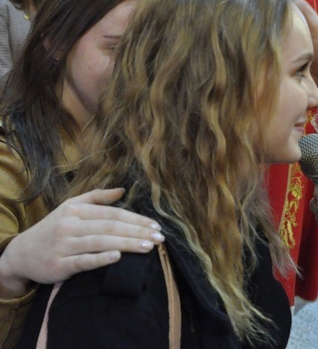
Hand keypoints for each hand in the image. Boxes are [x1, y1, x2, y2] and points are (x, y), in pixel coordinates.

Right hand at [0, 188, 163, 297]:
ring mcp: (64, 245)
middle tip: (159, 238)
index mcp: (76, 210)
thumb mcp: (71, 207)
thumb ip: (97, 197)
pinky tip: (117, 258)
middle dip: (138, 232)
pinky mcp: (59, 265)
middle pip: (110, 227)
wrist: (21, 254)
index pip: (113, 213)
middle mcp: (70, 225)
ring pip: (100, 243)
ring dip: (127, 244)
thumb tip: (122, 190)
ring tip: (148, 247)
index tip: (155, 226)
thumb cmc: (53, 228)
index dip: (136, 219)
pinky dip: (100, 259)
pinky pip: (83, 261)